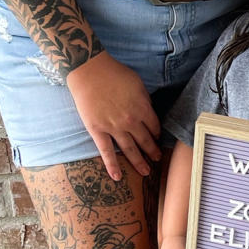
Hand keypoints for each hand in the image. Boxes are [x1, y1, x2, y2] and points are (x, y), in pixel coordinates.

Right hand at [65, 51, 160, 180]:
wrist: (90, 72)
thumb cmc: (114, 73)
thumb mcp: (137, 83)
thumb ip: (144, 99)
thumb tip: (148, 110)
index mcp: (142, 108)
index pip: (154, 127)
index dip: (157, 134)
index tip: (158, 139)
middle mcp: (131, 121)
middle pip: (145, 141)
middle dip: (153, 152)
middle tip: (157, 159)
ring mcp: (114, 128)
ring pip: (130, 150)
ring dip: (139, 162)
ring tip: (146, 172)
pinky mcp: (97, 131)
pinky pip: (106, 151)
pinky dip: (112, 165)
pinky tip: (117, 177)